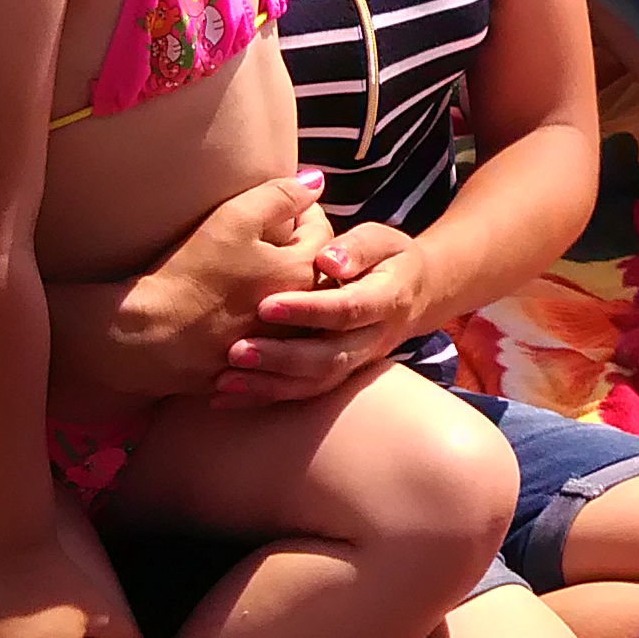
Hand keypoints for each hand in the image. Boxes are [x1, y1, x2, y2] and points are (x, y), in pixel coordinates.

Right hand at [85, 173, 338, 408]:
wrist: (150, 340)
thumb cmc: (190, 274)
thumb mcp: (233, 220)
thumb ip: (279, 196)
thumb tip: (316, 180)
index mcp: (304, 273)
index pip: (323, 232)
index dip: (306, 211)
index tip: (289, 203)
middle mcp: (304, 313)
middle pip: (318, 271)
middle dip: (303, 248)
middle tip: (279, 232)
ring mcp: (283, 344)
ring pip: (302, 307)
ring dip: (291, 284)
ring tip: (264, 268)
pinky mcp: (260, 368)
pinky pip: (280, 339)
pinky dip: (273, 319)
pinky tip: (248, 307)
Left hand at [245, 221, 445, 381]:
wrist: (413, 296)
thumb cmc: (387, 258)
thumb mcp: (382, 240)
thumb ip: (358, 247)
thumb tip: (327, 259)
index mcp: (387, 300)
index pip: (347, 310)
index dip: (308, 310)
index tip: (266, 305)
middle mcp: (373, 339)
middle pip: (330, 356)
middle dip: (282, 357)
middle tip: (237, 351)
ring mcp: (356, 363)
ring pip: (316, 382)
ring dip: (269, 384)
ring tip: (226, 379)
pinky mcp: (338, 376)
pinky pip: (303, 394)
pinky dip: (264, 397)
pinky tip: (225, 396)